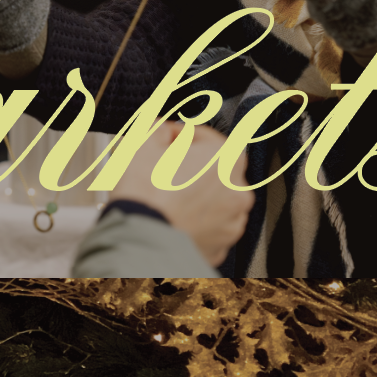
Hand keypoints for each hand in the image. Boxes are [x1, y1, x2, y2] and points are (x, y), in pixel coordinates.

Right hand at [110, 121, 251, 266]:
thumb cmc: (145, 194)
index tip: (164, 138)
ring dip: (193, 195)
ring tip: (164, 197)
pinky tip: (171, 218)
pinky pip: (207, 228)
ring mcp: (231, 222)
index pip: (205, 136)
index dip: (179, 134)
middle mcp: (237, 190)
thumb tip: (159, 129)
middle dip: (189, 166)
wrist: (139, 241)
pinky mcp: (219, 248)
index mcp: (226, 158)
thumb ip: (157, 129)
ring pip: (212, 201)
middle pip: (213, 170)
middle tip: (162, 167)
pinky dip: (193, 223)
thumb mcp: (143, 143)